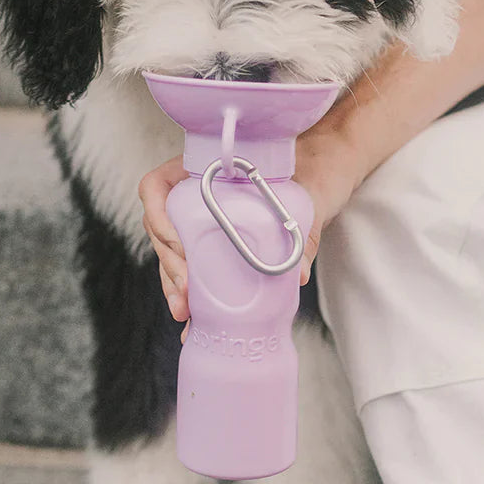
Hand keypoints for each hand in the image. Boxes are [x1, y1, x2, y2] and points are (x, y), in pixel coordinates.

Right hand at [137, 122, 366, 334]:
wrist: (326, 173)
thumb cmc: (312, 170)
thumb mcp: (310, 192)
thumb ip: (305, 229)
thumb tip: (298, 274)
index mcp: (205, 167)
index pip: (158, 186)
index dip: (158, 216)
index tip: (176, 244)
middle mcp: (196, 191)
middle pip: (162, 227)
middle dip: (169, 264)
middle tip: (185, 294)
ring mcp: (203, 217)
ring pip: (173, 251)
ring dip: (173, 282)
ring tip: (183, 312)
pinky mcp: (215, 242)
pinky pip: (193, 263)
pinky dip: (191, 289)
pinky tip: (194, 317)